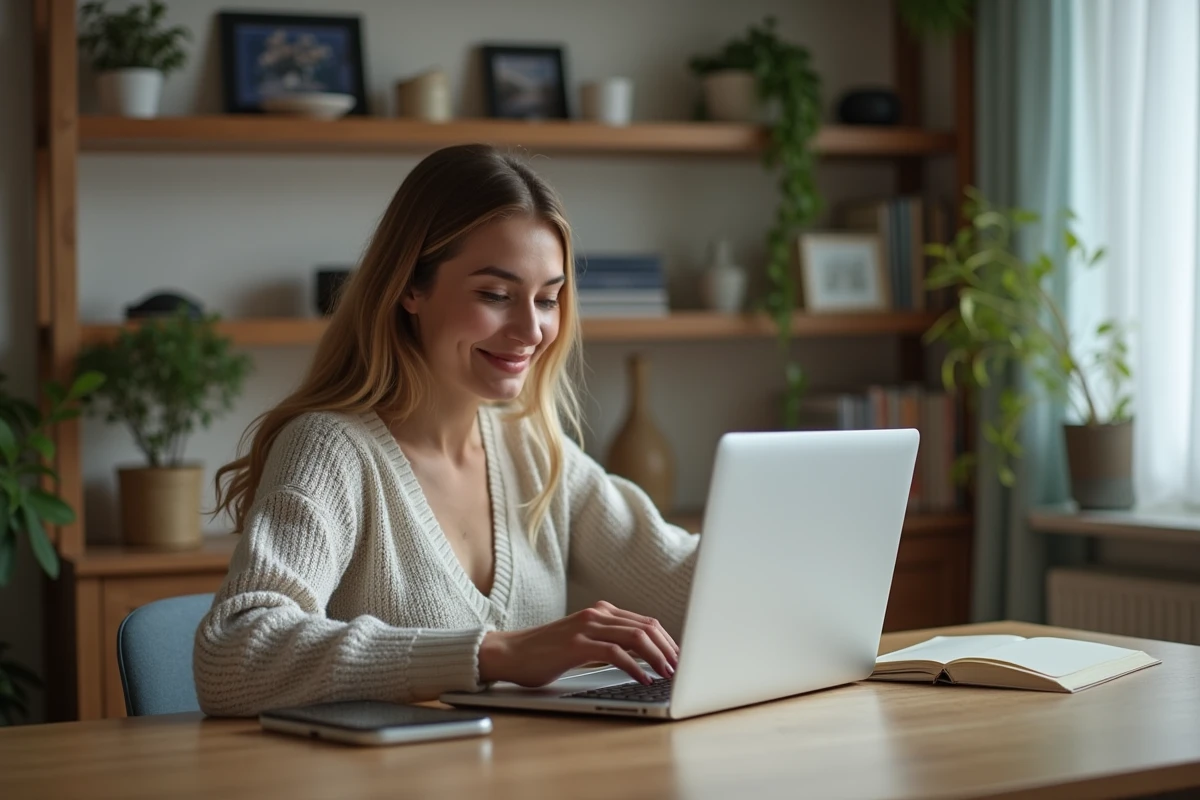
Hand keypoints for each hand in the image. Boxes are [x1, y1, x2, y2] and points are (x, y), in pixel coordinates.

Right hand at [478, 601, 679, 686]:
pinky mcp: (576, 645)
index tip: (679, 659)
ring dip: (657, 658)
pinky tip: (643, 679)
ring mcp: (586, 628)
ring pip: (635, 638)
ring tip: (668, 674)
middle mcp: (596, 614)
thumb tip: (642, 658)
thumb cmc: (545, 652)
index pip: (646, 622)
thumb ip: (608, 641)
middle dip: (669, 649)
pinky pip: (615, 654)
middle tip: (681, 669)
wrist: (509, 653)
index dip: (667, 641)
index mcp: (601, 611)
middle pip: (647, 627)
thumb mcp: (583, 641)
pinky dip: (635, 667)